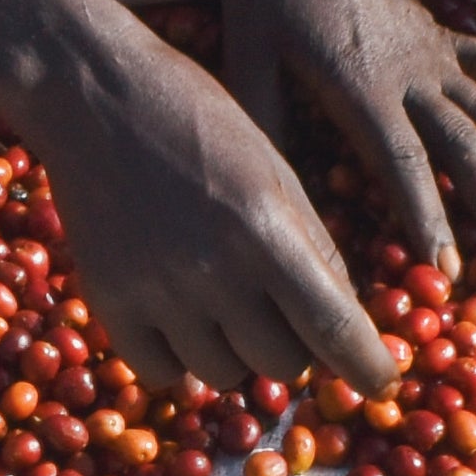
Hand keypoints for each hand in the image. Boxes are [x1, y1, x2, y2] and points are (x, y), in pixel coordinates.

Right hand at [18, 0, 404, 397]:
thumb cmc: (199, 120)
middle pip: (282, 364)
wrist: (94, 93)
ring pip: (223, 376)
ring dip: (236, 354)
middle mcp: (212, 269)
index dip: (367, 367)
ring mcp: (156, 291)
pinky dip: (180, 358)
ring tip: (222, 303)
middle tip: (279, 311)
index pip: (334, 327)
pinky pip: (163, 373)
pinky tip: (178, 314)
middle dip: (295, 348)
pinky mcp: (107, 303)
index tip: (381, 382)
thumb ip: (313, 246)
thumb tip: (347, 324)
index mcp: (267, 228)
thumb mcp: (274, 170)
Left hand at [218, 0, 475, 280]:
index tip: (449, 270)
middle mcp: (413, 72)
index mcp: (361, 84)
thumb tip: (279, 195)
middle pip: (470, 147)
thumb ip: (267, 123)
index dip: (428, 218)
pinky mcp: (449, 37)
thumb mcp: (247, 53)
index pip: (404, 163)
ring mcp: (439, 53)